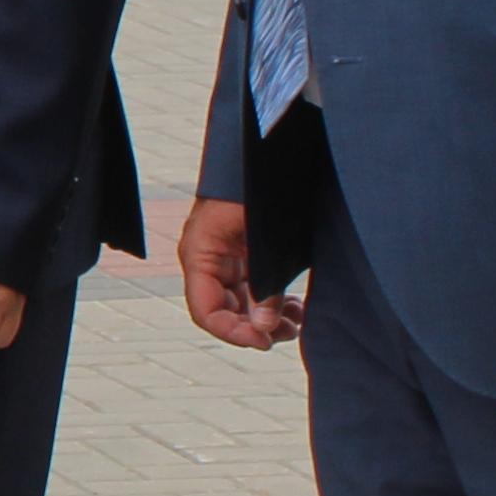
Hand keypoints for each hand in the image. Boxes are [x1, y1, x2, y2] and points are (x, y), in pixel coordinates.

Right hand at [178, 197, 301, 349]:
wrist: (271, 154)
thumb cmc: (261, 188)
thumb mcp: (263, 239)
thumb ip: (263, 284)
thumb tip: (265, 327)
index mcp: (199, 253)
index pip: (205, 311)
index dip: (233, 332)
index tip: (265, 340)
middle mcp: (206, 260)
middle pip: (223, 312)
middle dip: (255, 328)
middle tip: (288, 333)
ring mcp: (224, 258)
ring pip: (239, 304)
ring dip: (266, 319)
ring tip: (296, 323)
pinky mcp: (243, 255)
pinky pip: (251, 290)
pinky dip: (271, 303)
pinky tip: (295, 308)